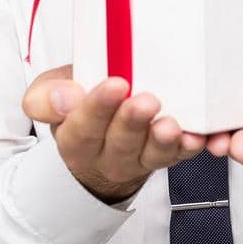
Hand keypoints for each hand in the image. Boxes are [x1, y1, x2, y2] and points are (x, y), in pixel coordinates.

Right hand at [22, 64, 206, 203]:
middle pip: (120, 143)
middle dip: (133, 122)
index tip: (115, 85)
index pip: (83, 126)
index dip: (98, 107)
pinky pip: (180, 156)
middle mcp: (107, 155)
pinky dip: (189, 147)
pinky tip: (196, 136)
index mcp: (76, 138)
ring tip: (169, 125)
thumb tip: (66, 98)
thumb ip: (46, 96)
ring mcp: (139, 158)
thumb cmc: (80, 102)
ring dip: (163, 140)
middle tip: (145, 102)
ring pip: (152, 154)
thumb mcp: (50, 94)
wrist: (100, 131)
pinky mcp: (166, 157)